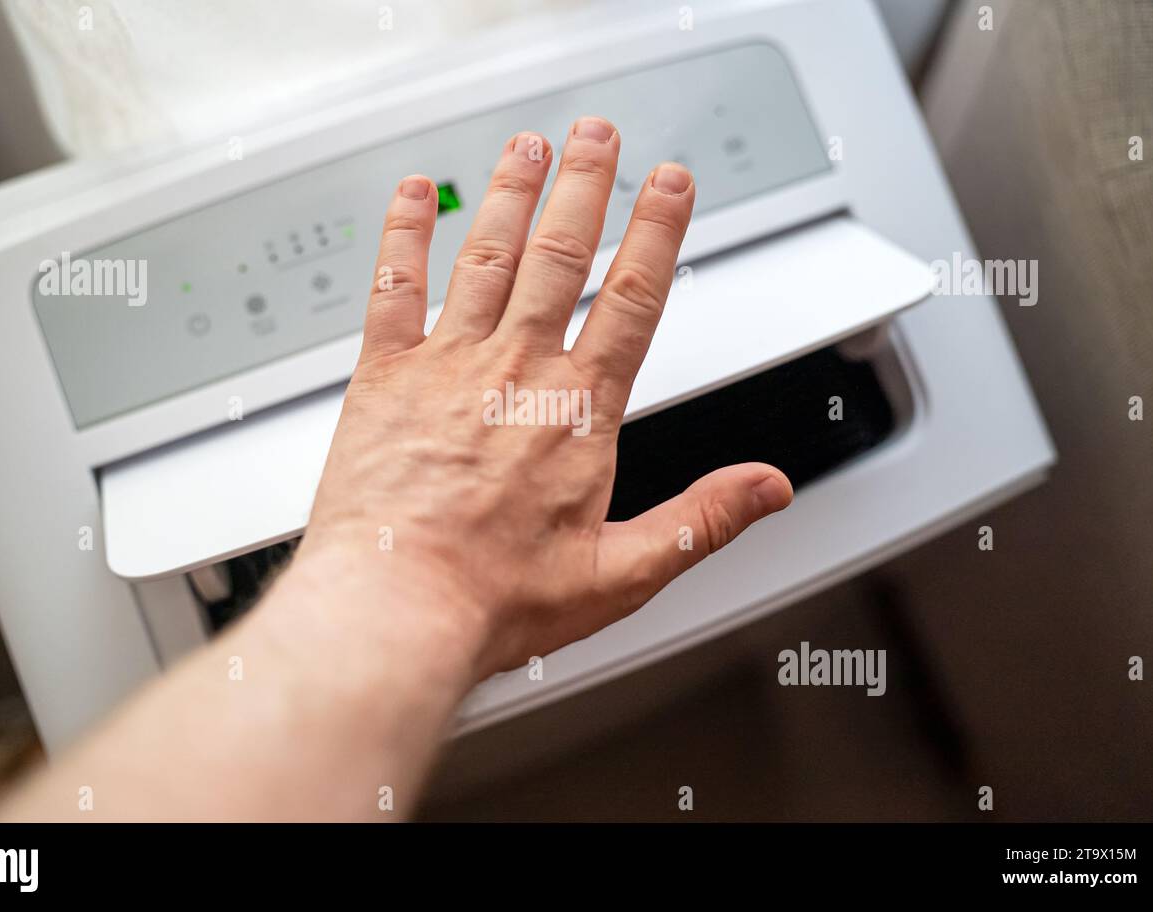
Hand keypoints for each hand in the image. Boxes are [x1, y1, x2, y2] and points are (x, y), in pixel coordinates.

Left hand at [296, 116, 791, 678]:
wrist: (396, 605)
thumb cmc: (496, 597)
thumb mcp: (622, 573)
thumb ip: (702, 520)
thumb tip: (769, 488)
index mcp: (578, 411)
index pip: (633, 299)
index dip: (658, 232)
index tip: (669, 183)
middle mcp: (516, 370)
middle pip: (561, 255)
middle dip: (584, 186)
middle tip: (596, 133)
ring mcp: (447, 364)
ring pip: (487, 256)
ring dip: (511, 193)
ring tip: (527, 145)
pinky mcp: (383, 377)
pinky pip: (394, 287)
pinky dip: (405, 234)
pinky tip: (416, 194)